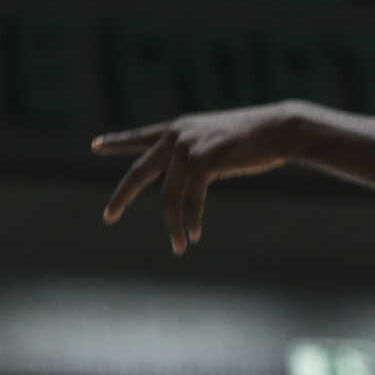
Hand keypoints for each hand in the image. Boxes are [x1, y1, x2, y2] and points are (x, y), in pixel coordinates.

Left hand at [92, 103, 305, 254]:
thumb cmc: (255, 137)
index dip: (117, 141)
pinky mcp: (203, 159)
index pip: (141, 137)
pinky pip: (191, 199)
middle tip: (108, 217)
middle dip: (122, 197)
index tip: (95, 144)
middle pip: (139, 172)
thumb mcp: (217, 141)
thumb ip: (196, 154)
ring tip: (179, 246)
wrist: (279, 129)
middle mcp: (177, 135)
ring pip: (170, 196)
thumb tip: (185, 175)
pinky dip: (192, 219)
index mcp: (179, 128)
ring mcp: (188, 146)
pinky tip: (195, 234)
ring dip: (174, 225)